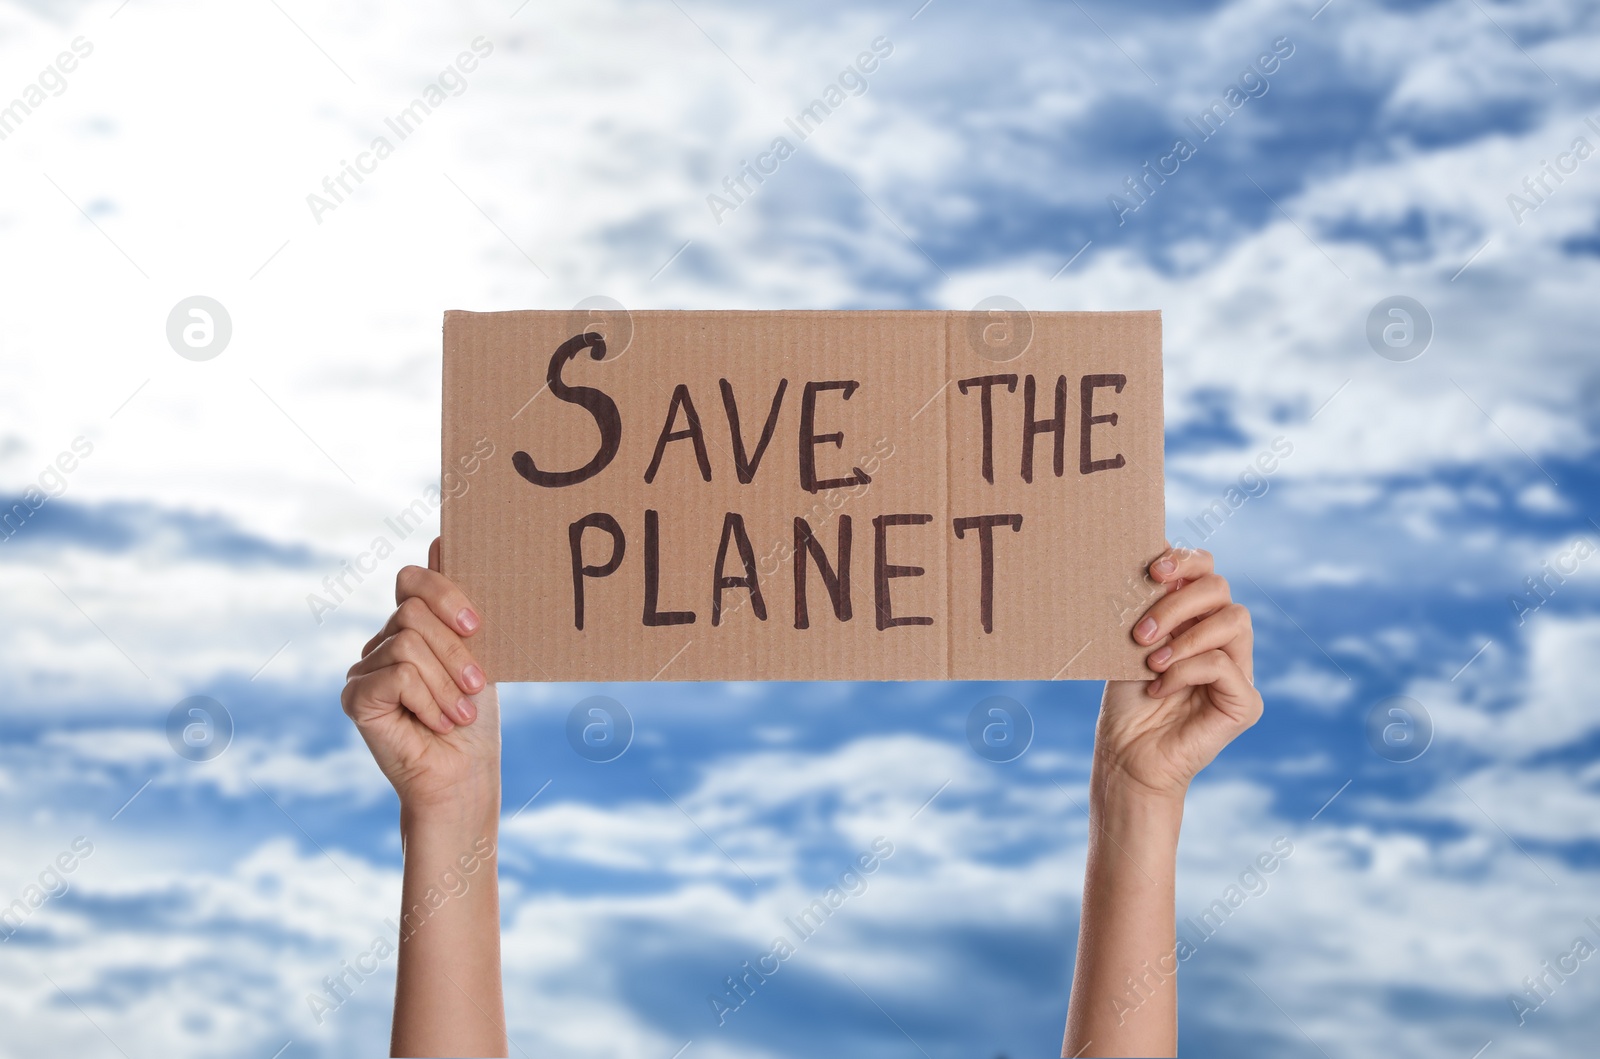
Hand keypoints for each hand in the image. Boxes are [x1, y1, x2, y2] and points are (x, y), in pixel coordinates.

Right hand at [342, 538, 499, 816]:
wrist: (464, 776)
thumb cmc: (475, 719)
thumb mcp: (479, 653)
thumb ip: (459, 605)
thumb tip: (443, 537)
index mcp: (411, 627)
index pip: (411, 579)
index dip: (444, 591)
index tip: (476, 625)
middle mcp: (382, 643)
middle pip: (412, 610)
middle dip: (455, 649)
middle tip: (477, 685)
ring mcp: (364, 669)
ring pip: (407, 642)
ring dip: (447, 681)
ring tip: (461, 713)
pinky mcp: (355, 697)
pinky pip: (396, 674)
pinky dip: (427, 699)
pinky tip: (438, 722)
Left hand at [1094, 546, 1262, 802]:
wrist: (1125, 756)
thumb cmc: (1125, 700)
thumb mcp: (1129, 644)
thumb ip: (1148, 606)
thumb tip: (1152, 558)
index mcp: (1196, 619)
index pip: (1207, 571)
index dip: (1185, 561)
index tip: (1152, 570)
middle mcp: (1222, 640)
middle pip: (1221, 589)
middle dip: (1178, 602)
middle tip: (1141, 632)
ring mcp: (1239, 670)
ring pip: (1234, 619)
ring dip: (1186, 635)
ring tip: (1151, 659)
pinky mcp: (1245, 702)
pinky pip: (1223, 665)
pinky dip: (1186, 670)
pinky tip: (1159, 686)